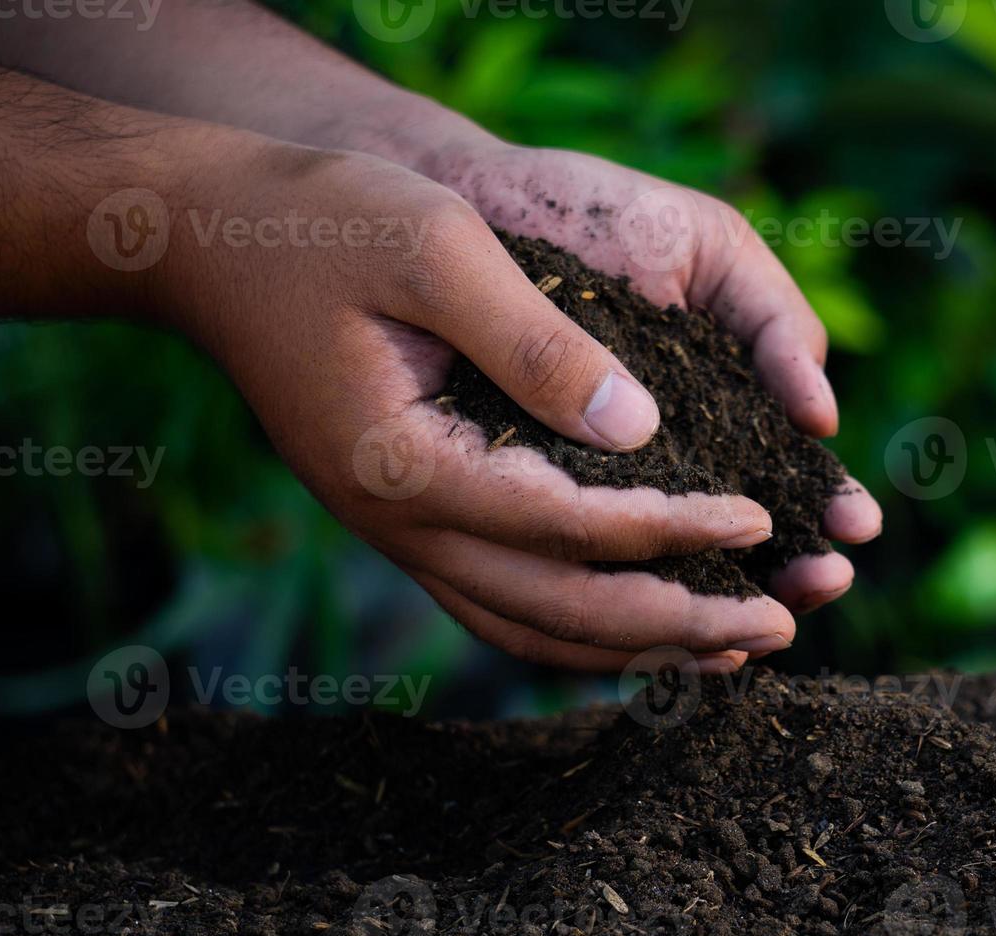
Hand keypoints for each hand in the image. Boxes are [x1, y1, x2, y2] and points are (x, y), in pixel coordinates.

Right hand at [168, 137, 802, 671]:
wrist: (213, 244)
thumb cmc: (325, 226)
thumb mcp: (438, 251)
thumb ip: (536, 344)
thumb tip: (641, 428)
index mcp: (411, 466)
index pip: (574, 525)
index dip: (677, 527)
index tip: (762, 516)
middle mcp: (403, 525)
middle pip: (563, 610)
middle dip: (682, 621)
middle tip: (782, 621)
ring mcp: (399, 535)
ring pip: (534, 629)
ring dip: (639, 648)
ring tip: (733, 649)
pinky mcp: (408, 522)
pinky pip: (504, 606)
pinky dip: (581, 629)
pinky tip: (640, 629)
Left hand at [412, 138, 883, 613]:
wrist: (466, 197)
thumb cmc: (596, 215)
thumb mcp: (710, 252)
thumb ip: (776, 323)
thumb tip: (823, 421)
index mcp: (721, 402)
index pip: (787, 476)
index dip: (826, 505)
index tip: (856, 525)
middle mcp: (665, 459)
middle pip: (743, 541)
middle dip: (792, 570)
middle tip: (824, 583)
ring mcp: (598, 487)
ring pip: (672, 570)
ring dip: (723, 601)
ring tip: (766, 621)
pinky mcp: (528, 501)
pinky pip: (581, 565)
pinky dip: (620, 596)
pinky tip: (661, 625)